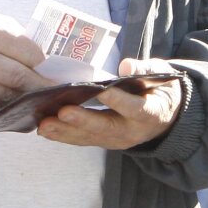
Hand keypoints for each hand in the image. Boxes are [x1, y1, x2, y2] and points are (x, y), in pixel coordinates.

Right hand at [0, 6, 49, 105]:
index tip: (56, 69)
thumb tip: (41, 60)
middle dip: (43, 86)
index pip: (30, 54)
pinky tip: (15, 98)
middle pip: (23, 79)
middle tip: (58, 91)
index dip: (45, 63)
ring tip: (41, 97)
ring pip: (10, 95)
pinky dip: (7, 100)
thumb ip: (14, 37)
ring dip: (26, 97)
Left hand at [36, 56, 184, 149]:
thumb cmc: (158, 90)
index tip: (101, 91)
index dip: (119, 101)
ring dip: (65, 132)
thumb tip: (126, 66)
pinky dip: (62, 135)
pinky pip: (82, 140)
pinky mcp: (103, 141)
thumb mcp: (160, 76)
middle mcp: (132, 130)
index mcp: (150, 113)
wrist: (164, 116)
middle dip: (82, 121)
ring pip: (90, 137)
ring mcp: (116, 139)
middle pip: (106, 127)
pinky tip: (43, 129)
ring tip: (43, 125)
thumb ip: (145, 70)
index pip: (134, 108)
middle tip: (62, 113)